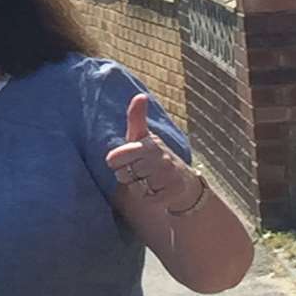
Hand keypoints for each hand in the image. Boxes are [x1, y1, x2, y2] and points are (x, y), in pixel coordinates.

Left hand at [104, 95, 195, 210]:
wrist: (182, 180)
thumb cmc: (155, 156)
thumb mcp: (143, 137)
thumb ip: (136, 118)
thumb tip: (140, 95)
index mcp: (149, 143)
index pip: (114, 159)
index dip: (116, 162)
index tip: (127, 159)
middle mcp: (161, 158)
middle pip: (123, 175)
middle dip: (128, 176)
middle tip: (140, 171)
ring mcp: (168, 175)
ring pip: (135, 188)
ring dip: (138, 187)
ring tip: (149, 180)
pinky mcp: (173, 192)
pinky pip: (147, 200)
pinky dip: (148, 199)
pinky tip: (156, 191)